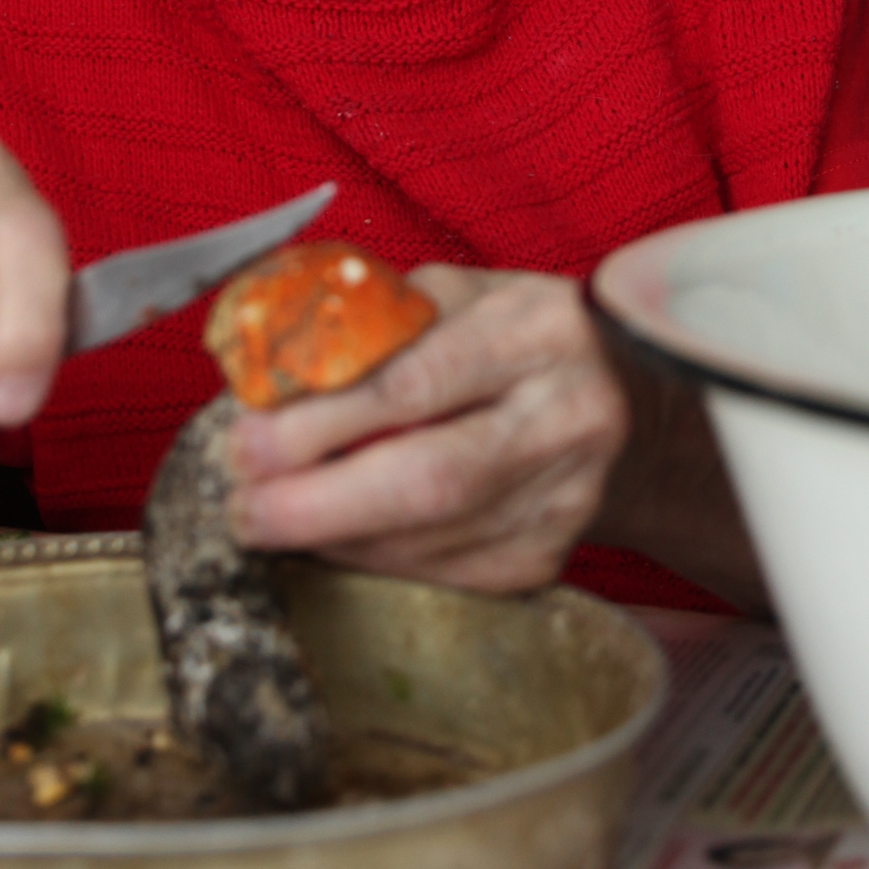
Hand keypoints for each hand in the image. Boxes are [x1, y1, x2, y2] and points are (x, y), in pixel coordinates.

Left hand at [229, 266, 628, 593]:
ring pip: (426, 539)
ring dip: (330, 535)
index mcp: (540, 333)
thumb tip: (269, 375)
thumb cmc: (515, 338)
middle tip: (243, 506)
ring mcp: (562, 500)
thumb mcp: (459, 296)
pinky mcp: (544, 558)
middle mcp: (566, 419)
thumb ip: (374, 324)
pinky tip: (333, 533)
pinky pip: (435, 572)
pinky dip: (369, 556)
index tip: (247, 437)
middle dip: (318, 502)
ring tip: (269, 513)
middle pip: (430, 480)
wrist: (625, 402)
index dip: (324, 421)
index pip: (419, 384)